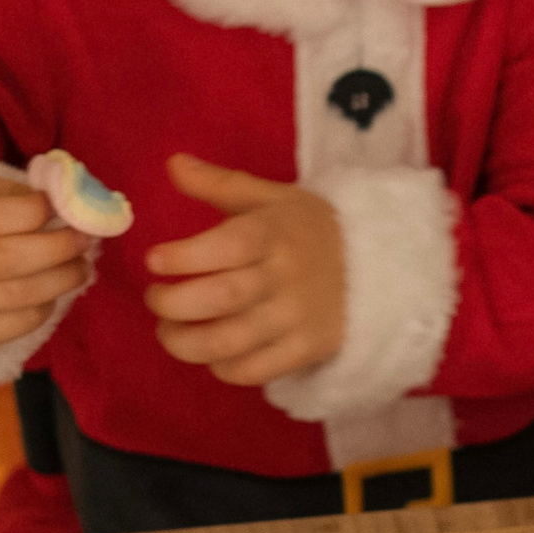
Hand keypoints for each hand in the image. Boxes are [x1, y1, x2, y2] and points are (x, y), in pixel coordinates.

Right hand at [0, 169, 88, 352]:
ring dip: (62, 278)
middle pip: (6, 260)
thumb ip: (16, 193)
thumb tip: (68, 202)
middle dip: (57, 247)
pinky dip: (47, 305)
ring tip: (82, 264)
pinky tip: (53, 288)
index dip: (34, 211)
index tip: (59, 206)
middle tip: (85, 238)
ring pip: (18, 295)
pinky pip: (20, 324)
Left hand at [143, 154, 345, 386]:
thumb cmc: (310, 228)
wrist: (379, 262)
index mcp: (276, 233)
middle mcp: (286, 276)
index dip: (184, 256)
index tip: (154, 261)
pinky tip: (211, 354)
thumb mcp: (272, 198)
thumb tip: (173, 162)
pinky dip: (223, 368)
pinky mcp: (307, 350)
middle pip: (222, 298)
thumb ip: (221, 183)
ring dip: (185, 343)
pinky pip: (255, 370)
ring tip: (168, 332)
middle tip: (155, 299)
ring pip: (230, 342)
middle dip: (173, 304)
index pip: (227, 245)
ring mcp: (298, 318)